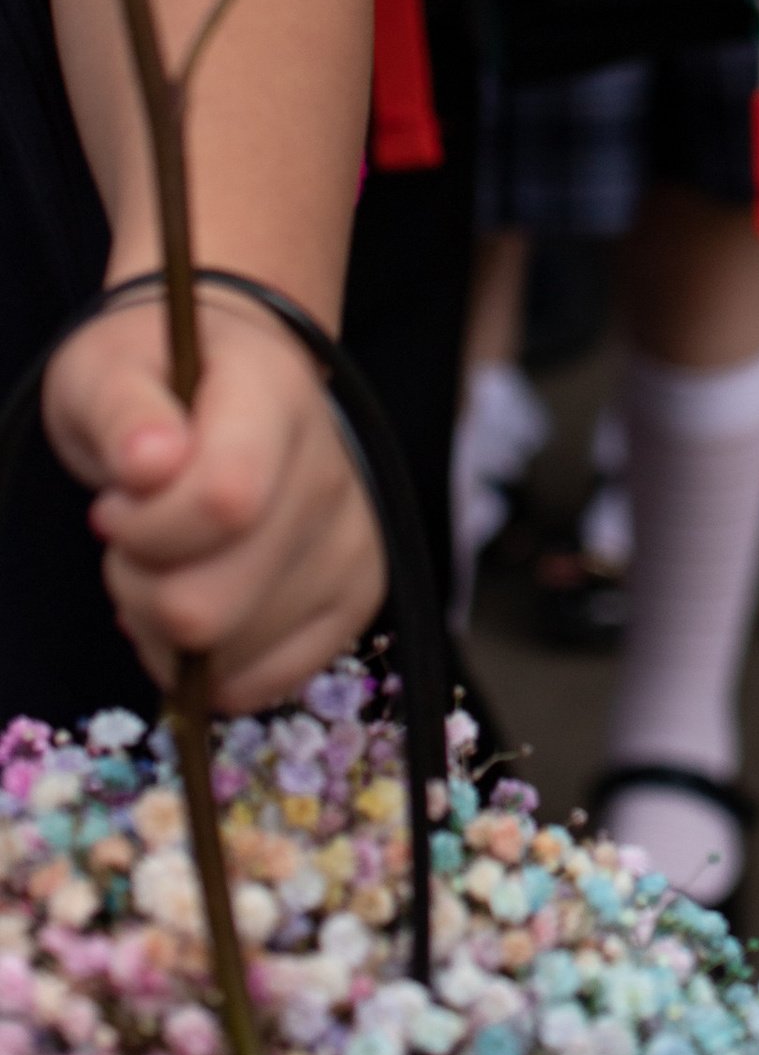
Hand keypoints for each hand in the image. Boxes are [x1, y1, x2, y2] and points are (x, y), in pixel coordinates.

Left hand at [45, 290, 386, 706]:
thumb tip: (149, 465)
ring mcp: (355, 541)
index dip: (146, 527)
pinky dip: (207, 667)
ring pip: (229, 656)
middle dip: (138, 586)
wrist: (230, 381)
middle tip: (132, 538)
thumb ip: (119, 410)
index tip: (118, 499)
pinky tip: (200, 603)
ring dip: (164, 628)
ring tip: (168, 563)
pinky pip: (261, 684)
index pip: (225, 500)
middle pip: (211, 604)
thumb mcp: (105, 370)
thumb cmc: (157, 377)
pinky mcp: (356, 597)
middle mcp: (335, 472)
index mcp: (279, 399)